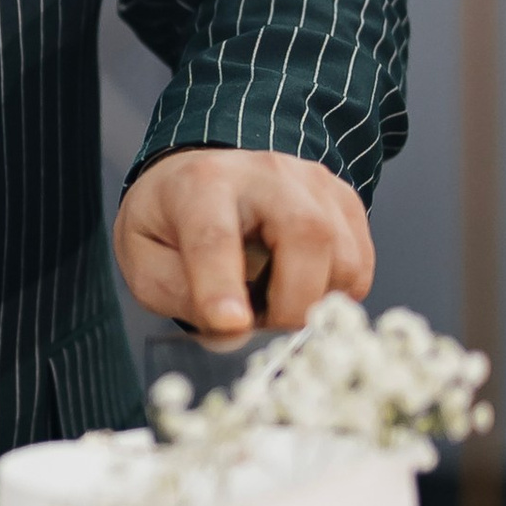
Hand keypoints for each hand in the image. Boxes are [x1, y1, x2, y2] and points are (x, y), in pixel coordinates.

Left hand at [113, 147, 372, 346]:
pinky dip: (334, 293)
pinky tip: (299, 286)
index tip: (230, 325)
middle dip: (292, 303)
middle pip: (306, 235)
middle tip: (264, 328)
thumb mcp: (146, 262)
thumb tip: (234, 332)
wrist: (200, 178)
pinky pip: (359, 264)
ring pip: (343, 256)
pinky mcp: (344, 201)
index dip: (222, 286)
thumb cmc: (172, 224)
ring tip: (273, 300)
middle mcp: (265, 172)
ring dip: (314, 302)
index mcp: (202, 185)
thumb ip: (180, 296)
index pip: (215, 236)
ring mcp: (313, 182)